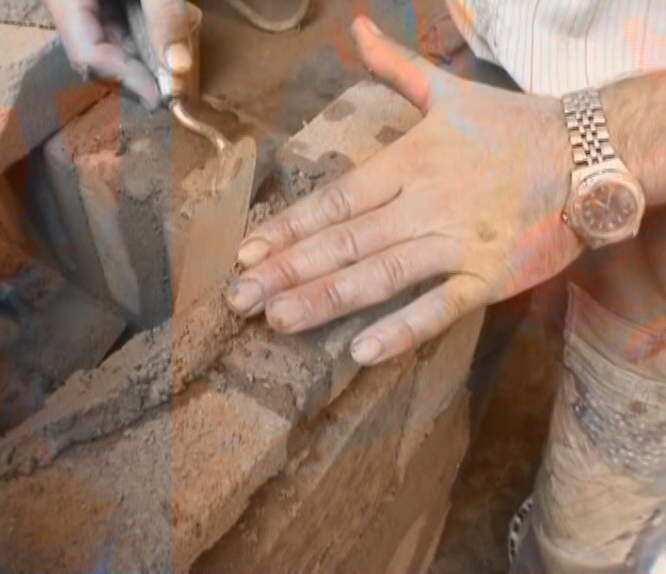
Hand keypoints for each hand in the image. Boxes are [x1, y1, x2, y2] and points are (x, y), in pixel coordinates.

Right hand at [46, 0, 191, 108]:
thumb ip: (164, 15)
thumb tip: (178, 66)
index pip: (86, 54)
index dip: (124, 78)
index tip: (158, 97)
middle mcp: (64, 5)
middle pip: (94, 56)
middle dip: (132, 76)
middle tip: (167, 92)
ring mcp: (77, 5)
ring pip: (103, 46)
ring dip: (137, 62)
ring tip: (167, 75)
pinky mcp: (93, 3)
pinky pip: (109, 30)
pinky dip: (136, 42)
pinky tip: (158, 51)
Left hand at [226, 16, 584, 364]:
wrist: (592, 153)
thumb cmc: (515, 126)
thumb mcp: (450, 90)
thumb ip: (396, 65)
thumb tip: (357, 26)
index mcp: (409, 162)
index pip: (336, 199)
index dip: (290, 225)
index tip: (248, 251)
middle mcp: (425, 203)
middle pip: (345, 240)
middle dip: (289, 269)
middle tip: (240, 298)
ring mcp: (457, 243)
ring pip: (381, 274)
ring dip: (328, 298)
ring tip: (279, 320)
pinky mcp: (489, 277)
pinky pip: (441, 308)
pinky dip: (403, 330)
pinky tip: (362, 351)